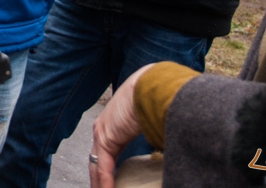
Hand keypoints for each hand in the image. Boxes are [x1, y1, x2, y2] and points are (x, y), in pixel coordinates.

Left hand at [89, 64, 150, 187]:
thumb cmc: (158, 99)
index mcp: (114, 123)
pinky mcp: (105, 136)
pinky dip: (105, 182)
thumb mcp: (153, 121)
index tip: (112, 183)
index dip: (107, 170)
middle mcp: (104, 127)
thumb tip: (168, 148)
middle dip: (99, 180)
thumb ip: (153, 136)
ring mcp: (102, 131)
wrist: (151, 87)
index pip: (106, 153)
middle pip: (98, 161)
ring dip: (100, 184)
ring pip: (97, 166)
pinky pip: (103, 166)